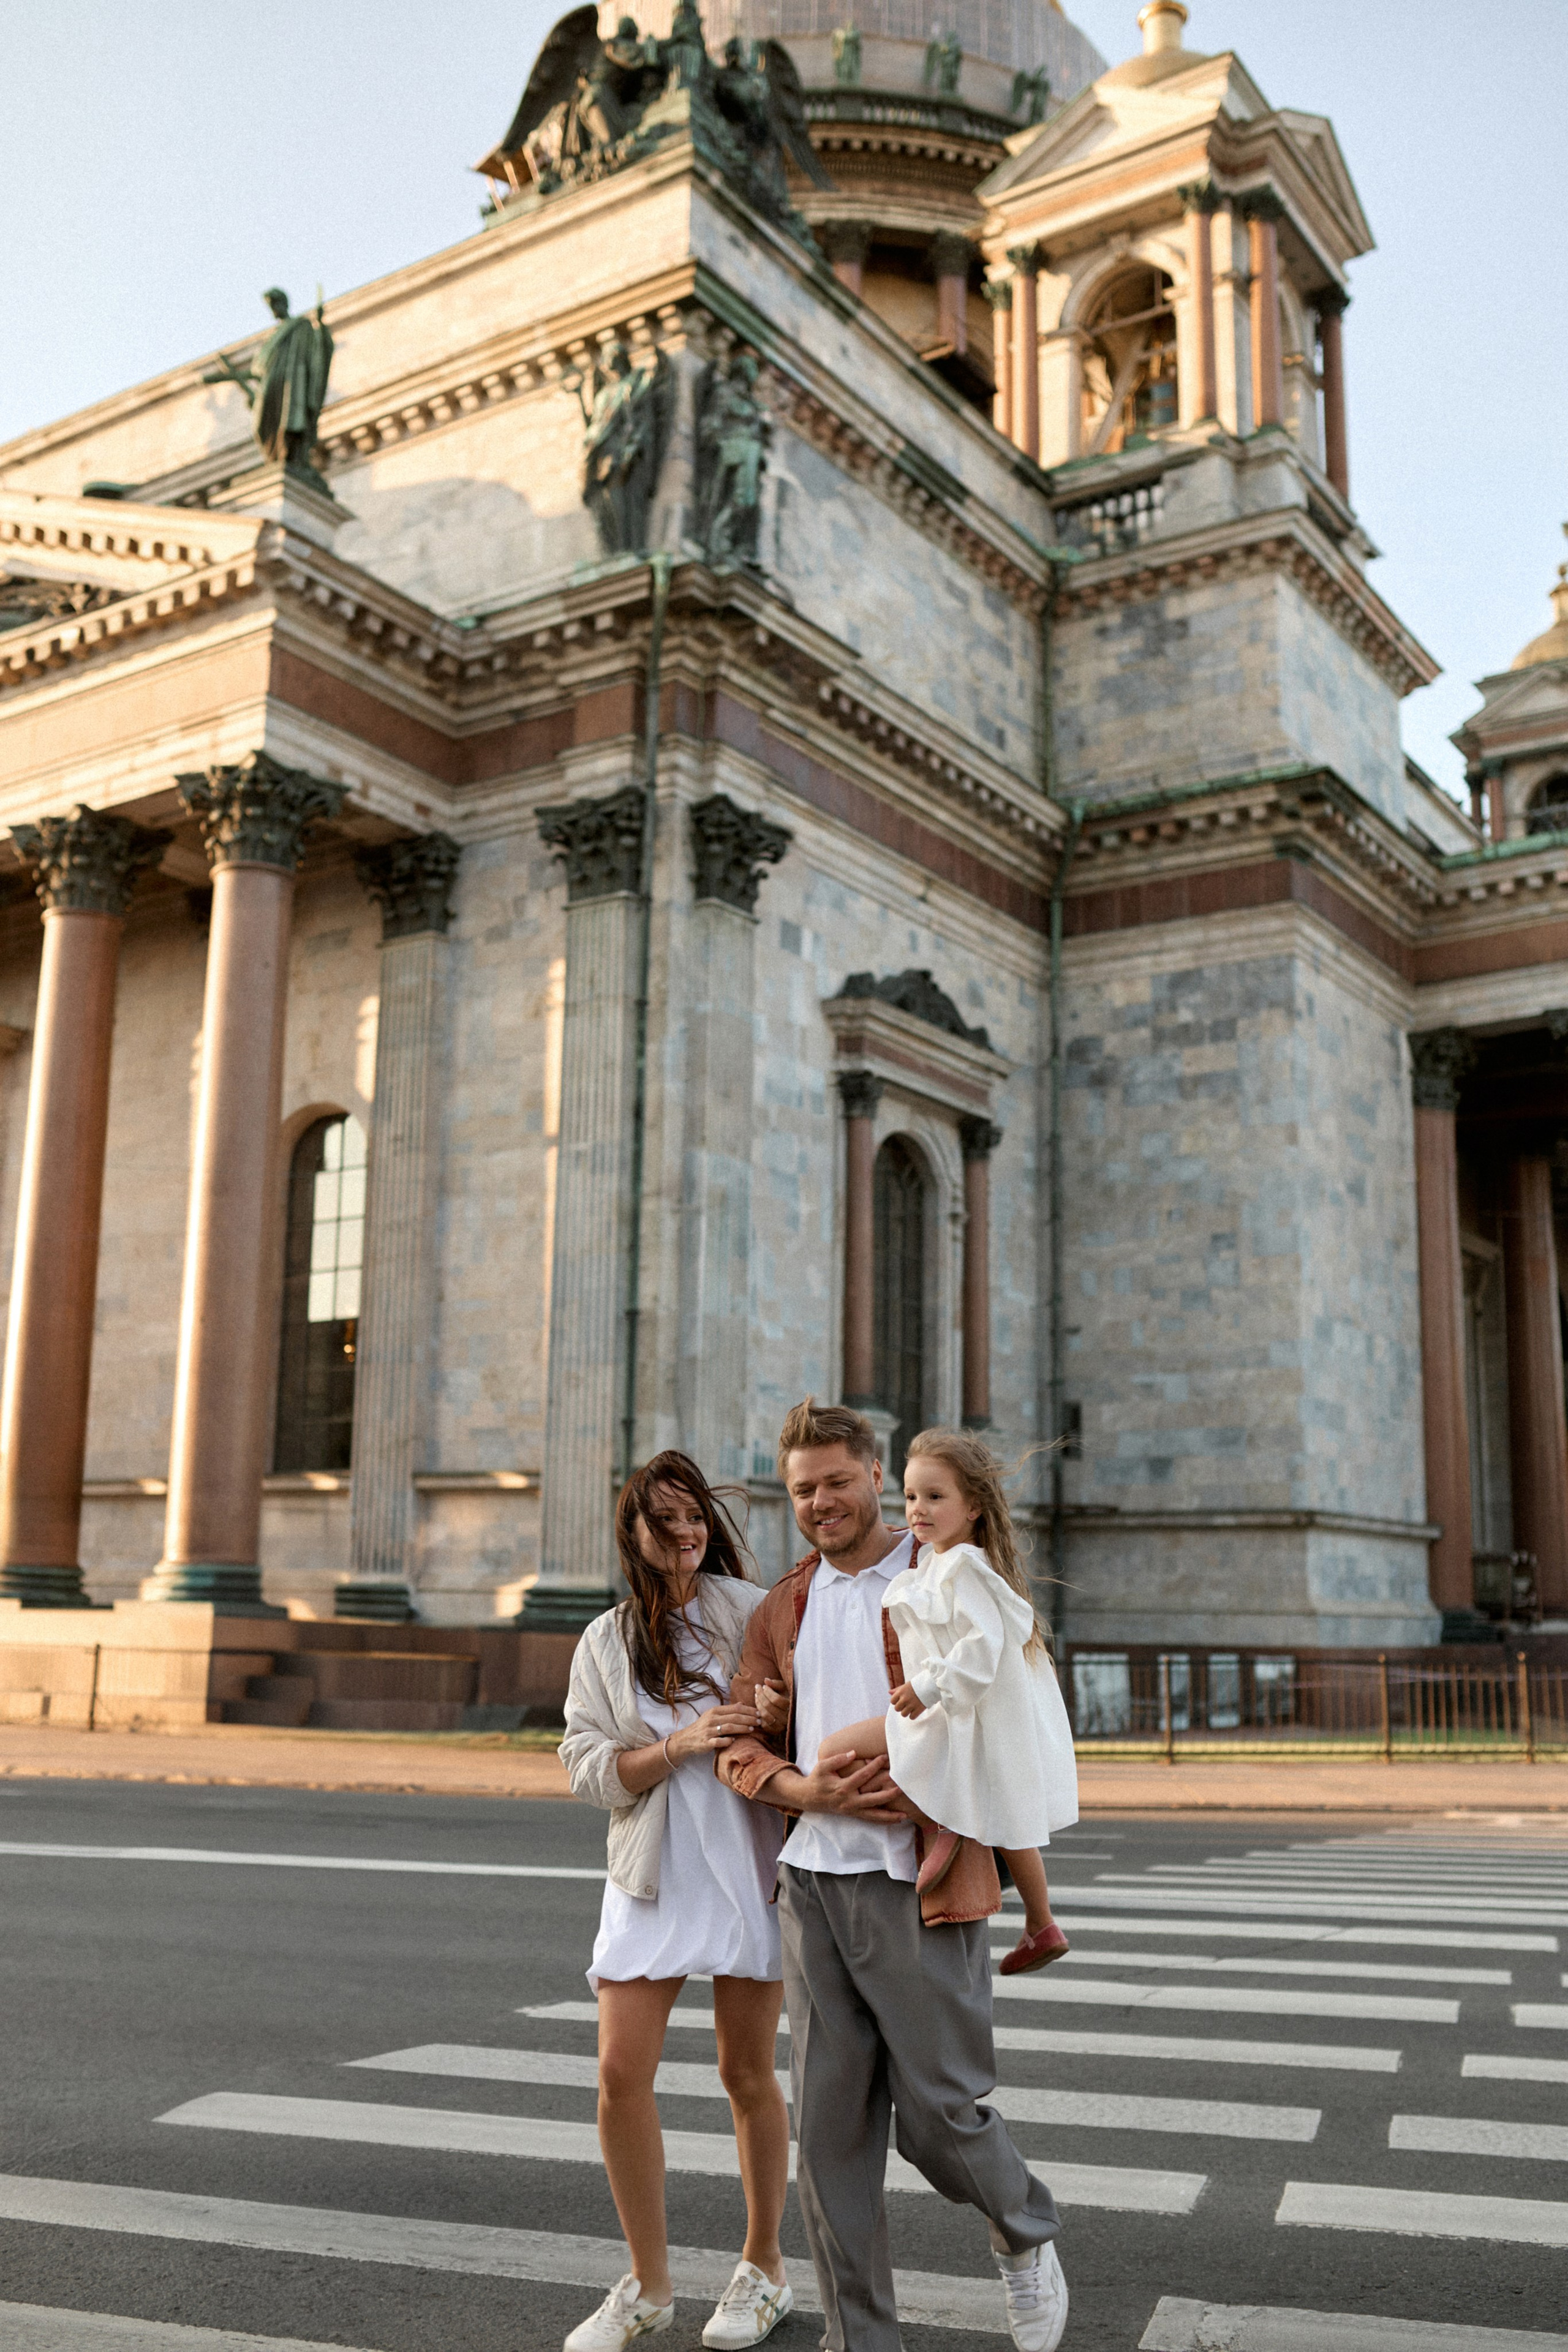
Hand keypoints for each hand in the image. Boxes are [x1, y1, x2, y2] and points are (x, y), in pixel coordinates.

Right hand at [665, 1702, 756, 1764]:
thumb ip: (728, 1710)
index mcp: (715, 1711)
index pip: (734, 1708)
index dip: (748, 1710)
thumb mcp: (713, 1715)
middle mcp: (711, 1719)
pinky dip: (727, 1741)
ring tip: (752, 1729)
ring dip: (741, 1728)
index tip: (758, 1713)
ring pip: (728, 1728)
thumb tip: (742, 1703)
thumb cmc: (703, 1727)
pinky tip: (734, 1741)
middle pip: (733, 1717)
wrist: (686, 1740)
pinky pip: (719, 1741)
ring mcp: (708, 1731)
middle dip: (748, 1719)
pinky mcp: (706, 1742)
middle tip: (759, 1721)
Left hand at [754, 1678, 788, 1732]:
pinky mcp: (775, 1731)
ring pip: (764, 1714)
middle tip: (757, 1688)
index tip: (763, 1686)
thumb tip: (766, 1680)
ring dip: (758, 1704)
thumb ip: (776, 1684)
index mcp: (791, 1706)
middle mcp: (787, 1717)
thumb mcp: (785, 1688)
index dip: (767, 1692)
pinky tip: (758, 1706)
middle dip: (760, 1695)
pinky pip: (763, 1723)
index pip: (776, 1699)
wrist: (792, 1712)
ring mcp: (781, 1725)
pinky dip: (758, 1714)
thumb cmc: (787, 1697)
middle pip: (768, 1706)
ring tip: (756, 1696)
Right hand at [793, 1747, 907, 1824]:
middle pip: (872, 1799)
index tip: (885, 1757)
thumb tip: (853, 1753)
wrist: (810, 1798)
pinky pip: (871, 1819)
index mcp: (842, 1787)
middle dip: (887, 1794)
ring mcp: (852, 1810)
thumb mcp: (822, 1766)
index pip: (862, 1776)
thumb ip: (837, 1760)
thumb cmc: (818, 1779)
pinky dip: (883, 1820)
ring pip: (873, 1815)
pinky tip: (896, 1820)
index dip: (874, 1766)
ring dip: (889, 1815)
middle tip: (901, 1787)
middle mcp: (849, 1801)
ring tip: (904, 1815)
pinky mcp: (854, 1814)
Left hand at [890, 1681, 926, 1720]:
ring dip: (907, 1712)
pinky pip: (911, 1717)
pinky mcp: (918, 1710)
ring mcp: (911, 1705)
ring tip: (911, 1707)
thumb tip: (889, 1692)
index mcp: (901, 1692)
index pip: (892, 1701)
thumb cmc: (917, 1685)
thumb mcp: (906, 1685)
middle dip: (901, 1707)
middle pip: (897, 1709)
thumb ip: (897, 1690)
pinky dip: (913, 1715)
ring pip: (903, 1714)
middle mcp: (905, 1699)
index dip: (896, 1701)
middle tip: (907, 1704)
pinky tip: (916, 1710)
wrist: (930, 1685)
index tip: (901, 1699)